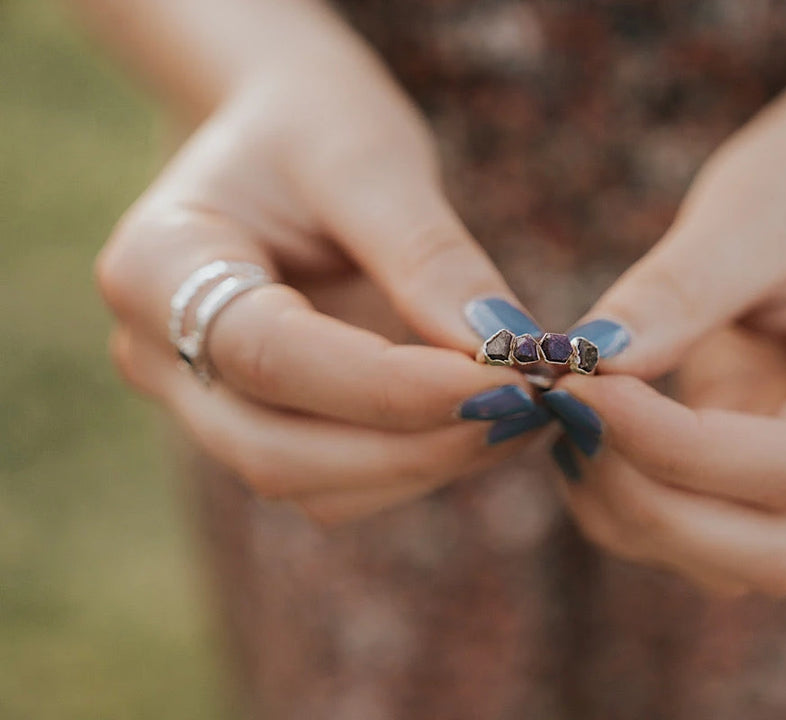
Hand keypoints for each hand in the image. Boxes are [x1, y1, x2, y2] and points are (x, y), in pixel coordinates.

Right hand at [98, 46, 551, 525]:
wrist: (287, 138)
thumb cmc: (314, 124)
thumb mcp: (367, 158)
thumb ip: (426, 255)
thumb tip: (500, 348)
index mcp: (155, 267)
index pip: (269, 356)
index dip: (389, 386)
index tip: (501, 379)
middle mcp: (161, 354)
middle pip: (277, 452)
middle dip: (413, 447)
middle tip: (528, 410)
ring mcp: (208, 403)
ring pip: (312, 486)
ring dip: (426, 466)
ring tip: (525, 414)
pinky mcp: (268, 426)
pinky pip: (340, 481)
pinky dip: (419, 463)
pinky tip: (488, 419)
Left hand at [545, 76, 785, 596]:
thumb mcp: (755, 209)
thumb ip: (680, 290)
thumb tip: (589, 364)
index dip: (676, 445)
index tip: (580, 387)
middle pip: (774, 551)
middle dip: (653, 505)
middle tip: (566, 416)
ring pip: (733, 562)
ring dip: (633, 514)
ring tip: (567, 419)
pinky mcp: (774, 485)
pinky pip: (702, 534)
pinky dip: (631, 506)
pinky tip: (584, 435)